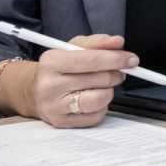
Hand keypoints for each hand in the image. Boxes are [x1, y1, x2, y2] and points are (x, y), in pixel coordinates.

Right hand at [9, 34, 135, 127]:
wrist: (34, 91)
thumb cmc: (59, 67)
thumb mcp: (74, 48)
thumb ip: (97, 42)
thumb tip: (118, 42)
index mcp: (51, 61)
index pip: (92, 60)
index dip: (117, 59)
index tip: (132, 59)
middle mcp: (49, 85)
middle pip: (99, 79)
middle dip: (116, 74)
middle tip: (119, 72)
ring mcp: (54, 106)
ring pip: (99, 99)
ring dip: (109, 91)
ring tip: (104, 86)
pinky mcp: (61, 122)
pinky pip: (96, 116)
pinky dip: (102, 107)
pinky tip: (93, 98)